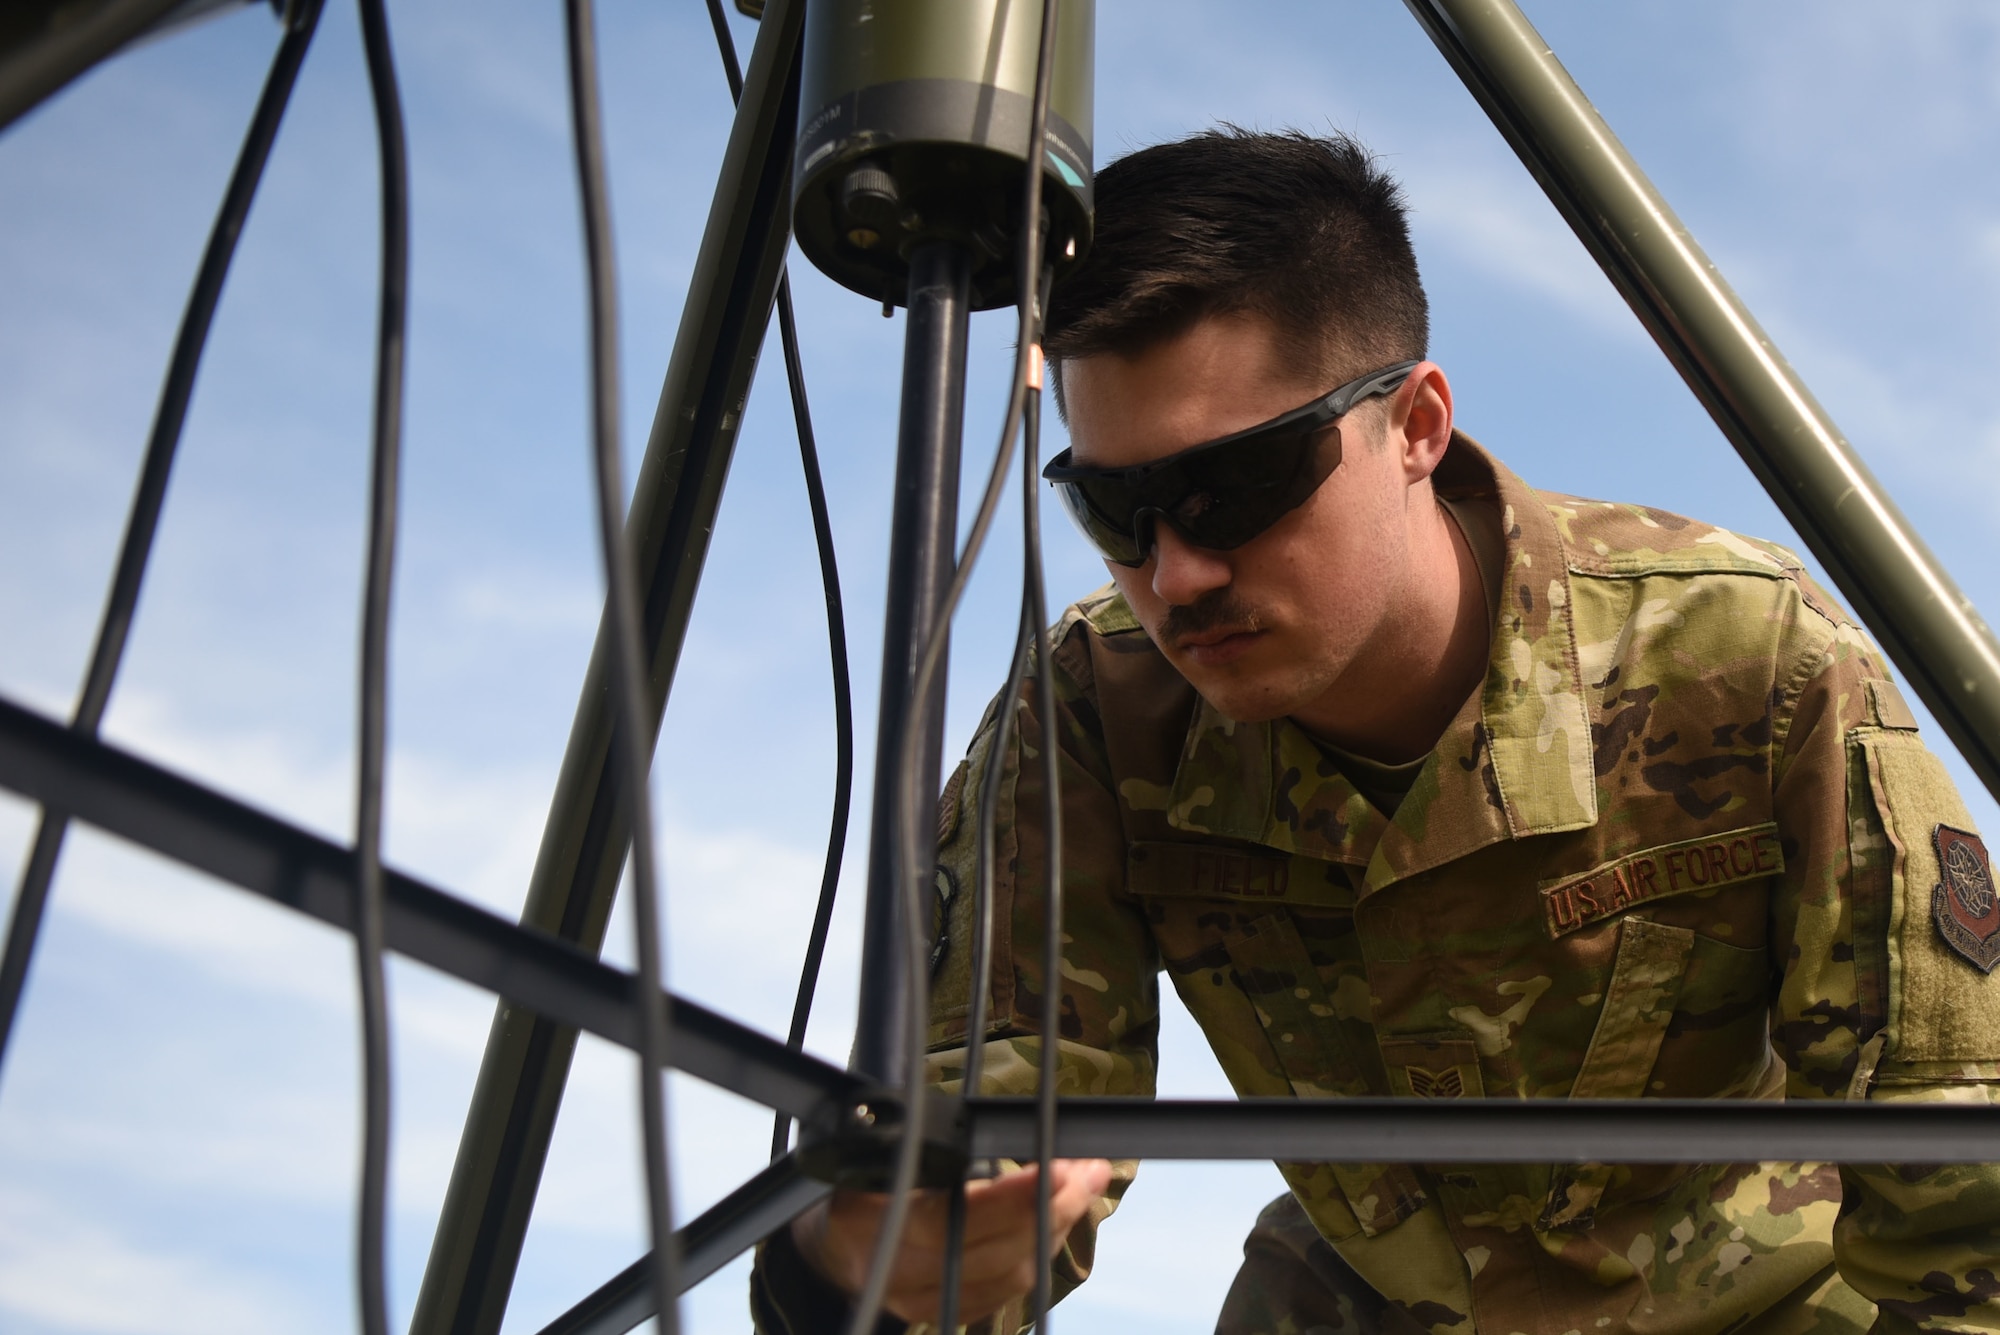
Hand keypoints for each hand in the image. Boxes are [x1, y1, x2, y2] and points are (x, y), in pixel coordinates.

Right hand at [790, 1158, 1113, 1325]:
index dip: (1011, 1199)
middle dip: (1053, 1207)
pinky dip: (1038, 1251)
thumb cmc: (852, 1184)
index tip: (1057, 1167)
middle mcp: (897, 1271)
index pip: (951, 1220)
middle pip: (995, 1252)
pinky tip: (1060, 1217)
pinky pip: (1005, 1290)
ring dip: (1057, 1227)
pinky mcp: (942, 1312)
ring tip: (1086, 1183)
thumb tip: (986, 1122)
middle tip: (1089, 1169)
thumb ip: (917, 1145)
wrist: (824, 1248)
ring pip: (1009, 1274)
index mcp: (869, 1221)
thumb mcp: (870, 1152)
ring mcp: (920, 1300)